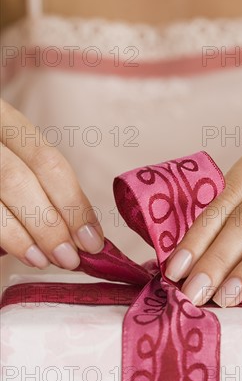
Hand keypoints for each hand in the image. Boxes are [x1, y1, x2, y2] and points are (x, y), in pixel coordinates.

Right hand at [0, 99, 103, 269]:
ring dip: (27, 235)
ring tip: (47, 260)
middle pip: (19, 179)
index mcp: (4, 119)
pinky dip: (7, 236)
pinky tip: (23, 254)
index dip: (74, 203)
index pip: (47, 161)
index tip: (93, 240)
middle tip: (71, 258)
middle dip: (51, 224)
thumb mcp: (14, 156)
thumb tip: (83, 233)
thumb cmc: (0, 165)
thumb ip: (43, 186)